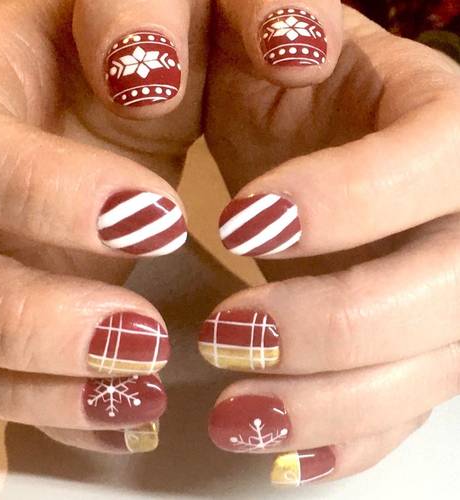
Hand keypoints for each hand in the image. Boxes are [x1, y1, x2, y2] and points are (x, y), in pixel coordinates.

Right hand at [0, 0, 206, 453]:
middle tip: (141, 335)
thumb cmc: (145, 49)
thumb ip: (208, 17)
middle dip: (34, 317)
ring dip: (45, 382)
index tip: (158, 217)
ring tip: (136, 389)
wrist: (109, 83)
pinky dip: (57, 407)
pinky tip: (123, 414)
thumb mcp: (173, 15)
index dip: (46, 193)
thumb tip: (290, 46)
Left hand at [203, 1, 459, 485]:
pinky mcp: (414, 350)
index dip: (350, 200)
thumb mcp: (273, 54)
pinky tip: (282, 452)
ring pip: (425, 373)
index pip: (439, 160)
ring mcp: (444, 295)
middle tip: (230, 336)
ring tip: (236, 415)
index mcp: (444, 124)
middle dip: (334, 325)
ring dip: (328, 405)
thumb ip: (269, 33)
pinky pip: (400, 413)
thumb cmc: (283, 90)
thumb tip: (277, 48)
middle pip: (443, 292)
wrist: (305, 145)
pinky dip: (344, 441)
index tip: (239, 218)